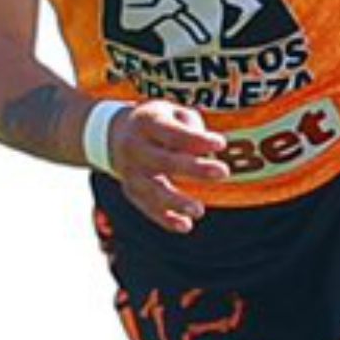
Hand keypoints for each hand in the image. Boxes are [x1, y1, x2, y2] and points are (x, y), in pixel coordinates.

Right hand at [101, 100, 229, 233]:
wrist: (115, 133)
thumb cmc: (159, 122)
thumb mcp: (173, 113)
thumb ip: (191, 128)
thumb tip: (206, 152)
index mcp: (147, 122)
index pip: (173, 133)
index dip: (196, 139)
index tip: (221, 144)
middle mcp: (134, 147)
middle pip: (164, 161)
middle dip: (194, 168)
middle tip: (224, 172)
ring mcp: (129, 171)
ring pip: (152, 190)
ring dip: (176, 202)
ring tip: (199, 211)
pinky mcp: (130, 190)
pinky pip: (147, 207)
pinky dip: (165, 218)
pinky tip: (185, 226)